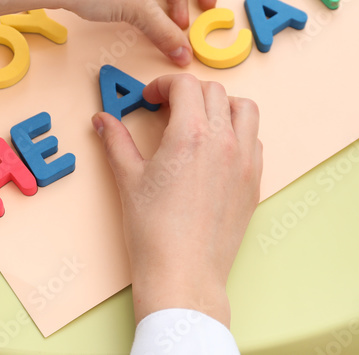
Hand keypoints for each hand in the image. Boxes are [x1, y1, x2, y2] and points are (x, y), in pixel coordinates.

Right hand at [92, 74, 262, 327]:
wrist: (184, 274)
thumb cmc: (154, 232)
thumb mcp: (128, 180)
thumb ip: (117, 142)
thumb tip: (103, 121)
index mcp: (191, 134)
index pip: (185, 84)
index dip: (164, 85)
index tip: (151, 99)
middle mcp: (223, 141)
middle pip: (215, 91)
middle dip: (189, 92)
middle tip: (169, 109)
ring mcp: (244, 161)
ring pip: (245, 110)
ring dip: (223, 105)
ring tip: (200, 121)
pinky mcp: (254, 181)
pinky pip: (254, 140)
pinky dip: (239, 133)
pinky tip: (217, 149)